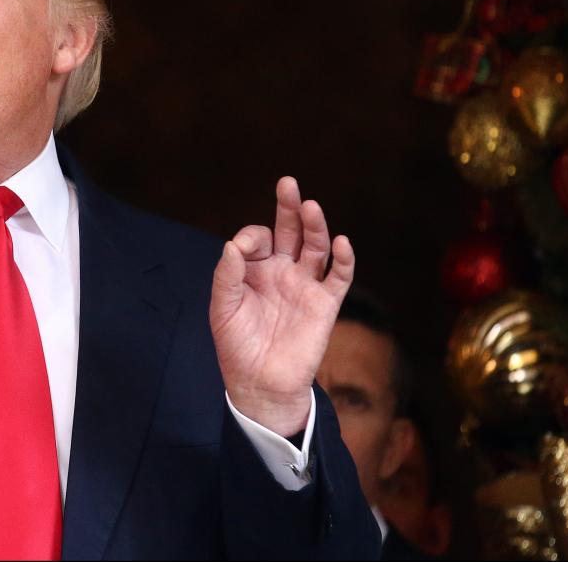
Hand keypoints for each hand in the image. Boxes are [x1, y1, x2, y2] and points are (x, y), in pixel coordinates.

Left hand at [210, 176, 355, 436]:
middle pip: (290, 230)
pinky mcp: (324, 304)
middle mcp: (282, 271)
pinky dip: (344, 259)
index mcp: (255, 269)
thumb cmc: (237, 346)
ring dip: (315, 226)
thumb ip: (227, 276)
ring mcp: (305, 285)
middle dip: (289, 207)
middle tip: (288, 183)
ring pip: (316, 247)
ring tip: (311, 207)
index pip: (259, 238)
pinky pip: (339, 277)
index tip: (242, 250)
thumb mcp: (223, 309)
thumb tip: (232, 245)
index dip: (252, 237)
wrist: (260, 384)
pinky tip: (342, 242)